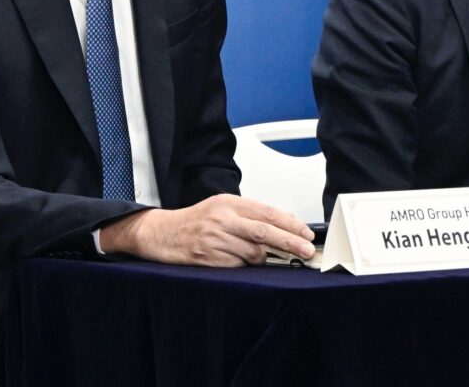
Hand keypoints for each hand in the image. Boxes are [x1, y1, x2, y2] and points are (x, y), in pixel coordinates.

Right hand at [97, 194, 315, 265]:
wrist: (161, 233)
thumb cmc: (195, 221)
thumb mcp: (223, 208)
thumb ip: (251, 214)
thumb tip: (285, 223)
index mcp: (229, 203)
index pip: (268, 213)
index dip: (291, 225)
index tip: (306, 234)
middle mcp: (222, 219)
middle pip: (265, 233)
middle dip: (291, 243)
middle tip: (307, 251)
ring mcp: (215, 240)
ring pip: (253, 253)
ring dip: (261, 258)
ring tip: (252, 254)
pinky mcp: (208, 259)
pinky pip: (237, 266)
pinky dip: (242, 266)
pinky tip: (233, 260)